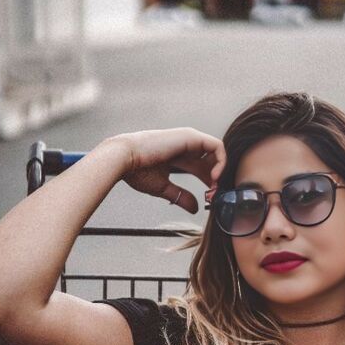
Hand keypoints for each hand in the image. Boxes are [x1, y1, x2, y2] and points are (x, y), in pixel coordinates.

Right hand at [106, 128, 225, 212]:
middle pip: (211, 162)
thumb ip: (180, 197)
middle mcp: (185, 145)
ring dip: (220, 171)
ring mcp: (189, 139)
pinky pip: (216, 146)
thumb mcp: (164, 188)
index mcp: (178, 156)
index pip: (202, 168)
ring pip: (216, 153)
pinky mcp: (191, 137)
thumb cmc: (136, 170)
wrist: (124, 158)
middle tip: (214, 195)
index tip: (209, 197)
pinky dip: (220, 162)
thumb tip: (195, 208)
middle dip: (216, 179)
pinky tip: (213, 177)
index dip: (209, 183)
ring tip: (214, 187)